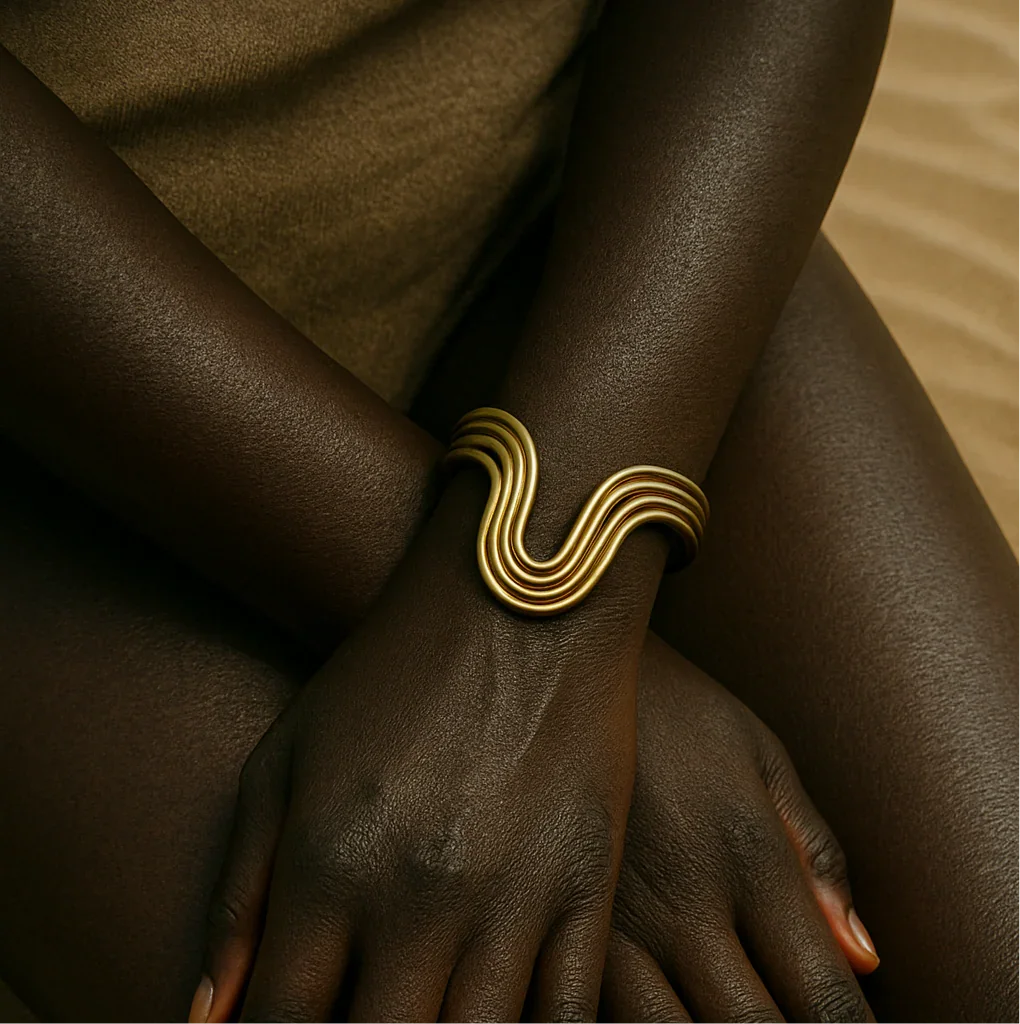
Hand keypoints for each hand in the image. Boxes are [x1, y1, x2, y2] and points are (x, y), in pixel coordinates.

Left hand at [190, 490, 647, 1023]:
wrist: (519, 597)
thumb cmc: (389, 670)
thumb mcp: (285, 758)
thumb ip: (238, 892)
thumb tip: (206, 1020)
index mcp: (327, 868)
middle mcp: (417, 899)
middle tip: (360, 1022)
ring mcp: (512, 897)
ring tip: (422, 1017)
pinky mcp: (588, 884)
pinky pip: (567, 1017)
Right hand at [601, 634, 878, 1023]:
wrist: (567, 662)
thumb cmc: (677, 706)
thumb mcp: (762, 757)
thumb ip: (815, 857)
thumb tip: (862, 960)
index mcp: (749, 857)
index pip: (822, 996)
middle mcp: (684, 899)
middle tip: (787, 1021)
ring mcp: (615, 915)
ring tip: (721, 1008)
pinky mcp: (561, 915)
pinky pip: (605, 1011)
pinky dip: (643, 1023)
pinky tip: (665, 1003)